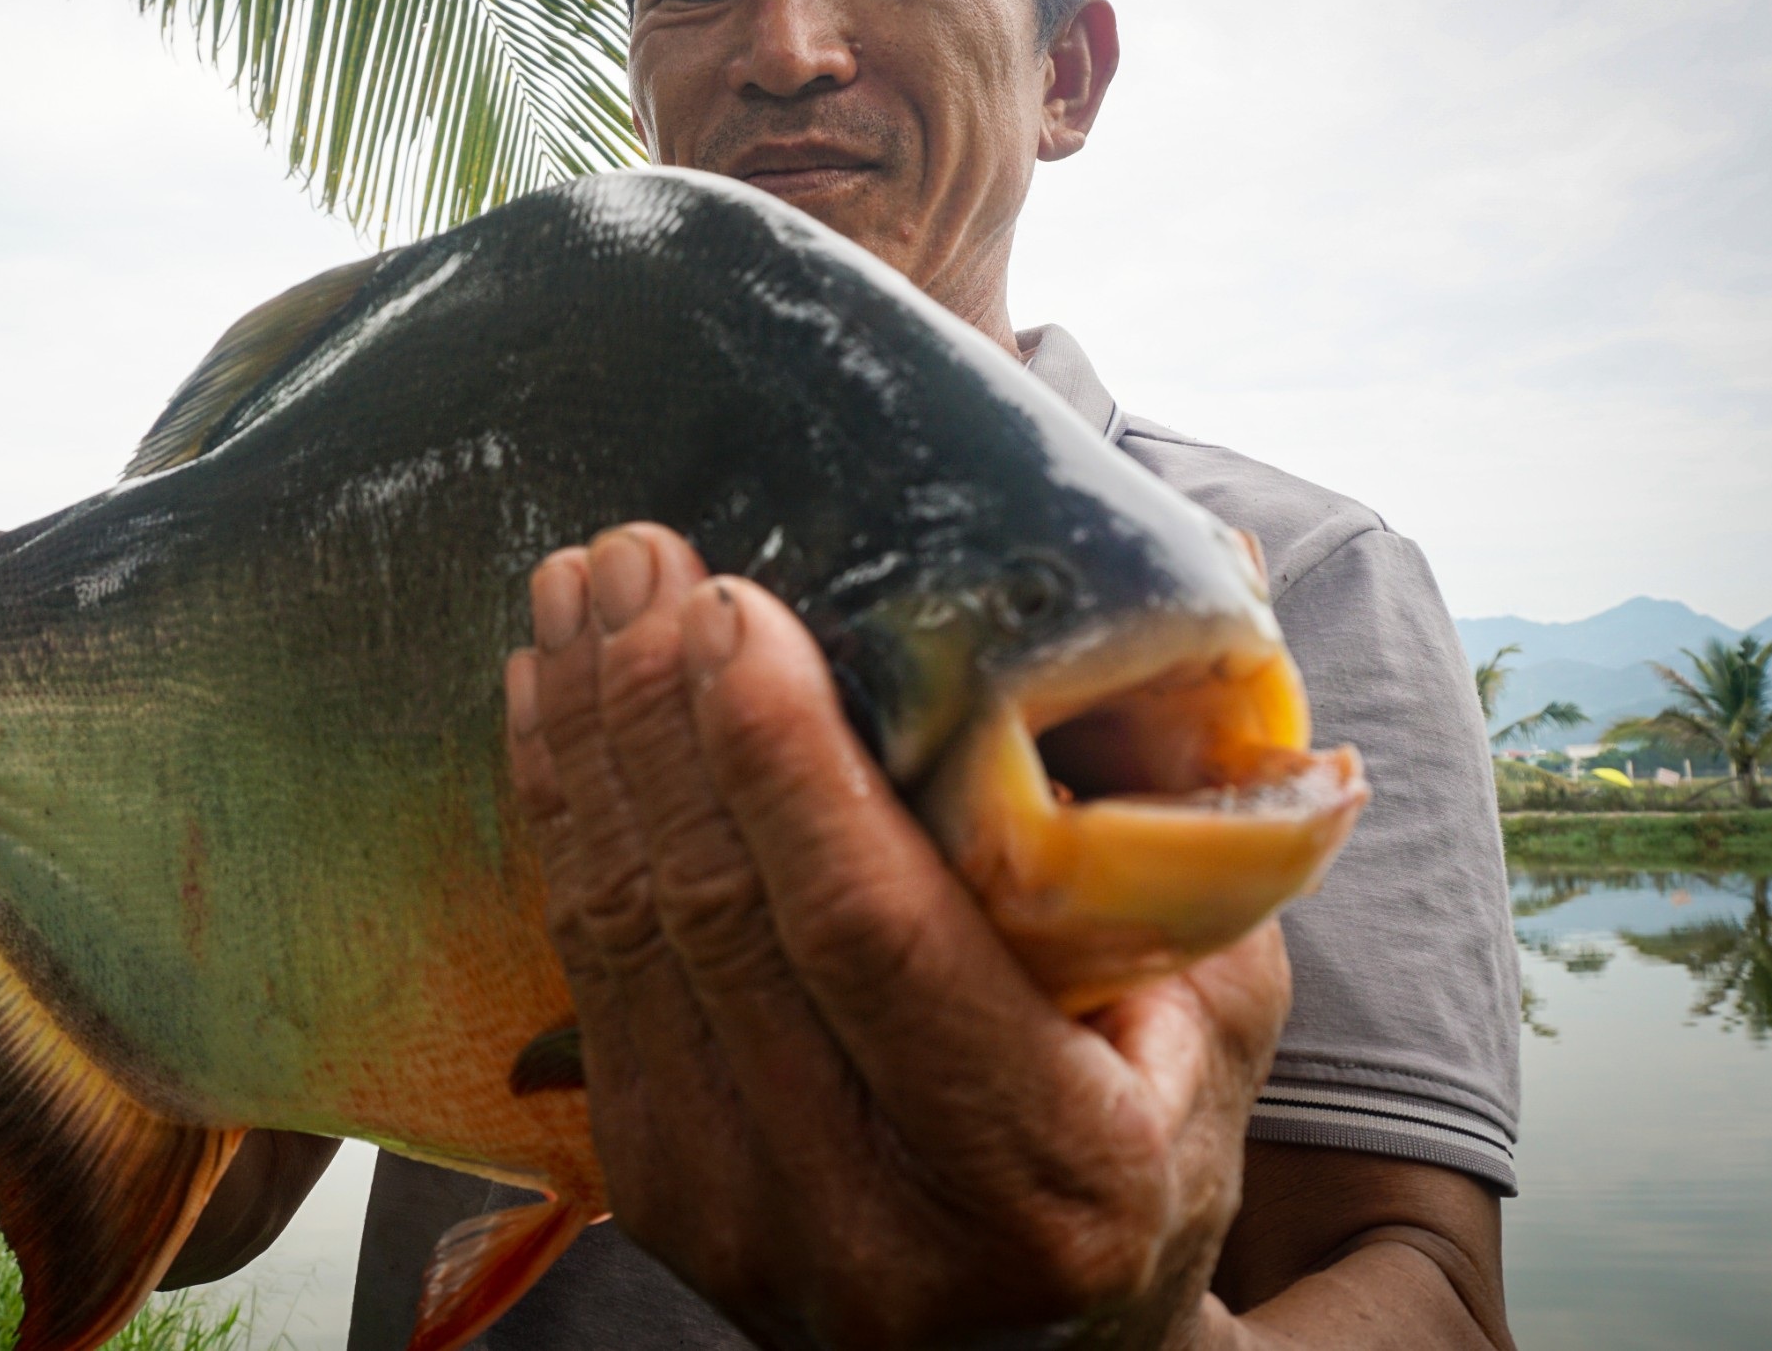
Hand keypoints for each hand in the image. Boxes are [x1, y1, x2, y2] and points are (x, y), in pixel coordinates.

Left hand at [504, 525, 1288, 1350]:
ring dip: (586, 741)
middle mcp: (870, 1215)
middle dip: (659, 712)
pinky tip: (550, 703)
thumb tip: (1204, 563)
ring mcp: (739, 1212)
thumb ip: (1197, 807)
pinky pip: (586, 967)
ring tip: (576, 590)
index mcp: (1044, 1168)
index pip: (872, 935)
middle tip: (634, 555)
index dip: (785, 761)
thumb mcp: (1221, 1005)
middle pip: (722, 917)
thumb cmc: (1144, 1145)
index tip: (728, 606)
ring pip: (626, 932)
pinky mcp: (655, 1188)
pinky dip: (561, 819)